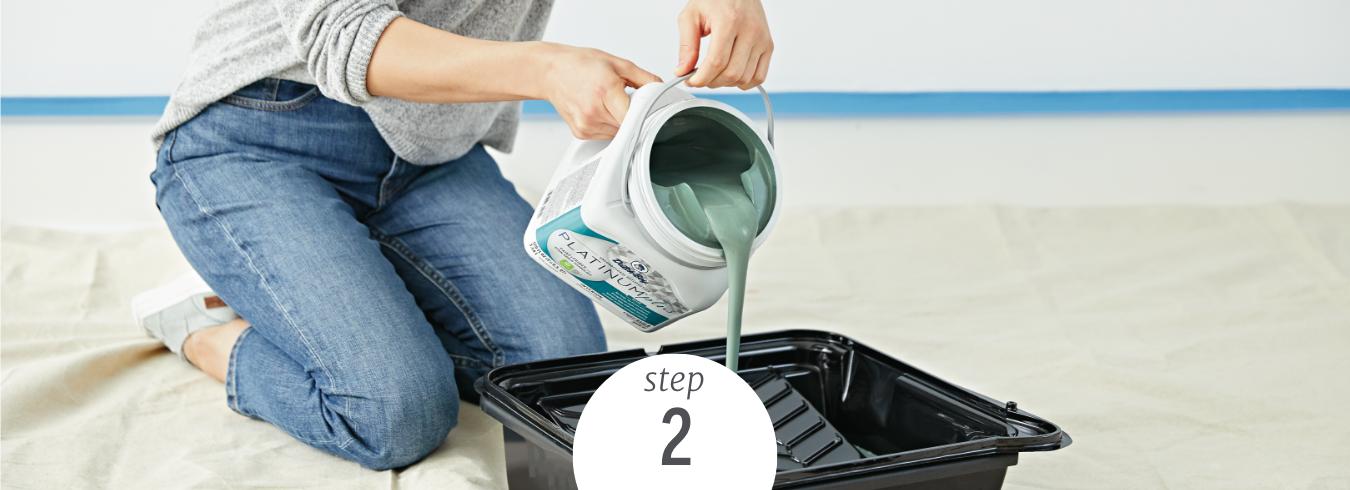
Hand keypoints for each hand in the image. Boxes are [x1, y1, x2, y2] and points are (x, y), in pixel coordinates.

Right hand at [539, 43, 662, 139]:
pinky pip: (607, 136)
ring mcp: (586, 125)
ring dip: (623, 123)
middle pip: (629, 126)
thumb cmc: (579, 64)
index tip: (652, 112)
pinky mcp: (581, 133)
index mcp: (605, 91)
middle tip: (633, 104)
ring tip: (613, 104)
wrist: (550, 72)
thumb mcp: (616, 63)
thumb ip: (643, 77)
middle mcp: (593, 111)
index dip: (647, 115)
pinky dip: (611, 126)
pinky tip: (602, 111)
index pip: (635, 116)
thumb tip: (660, 88)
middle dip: (636, 117)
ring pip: (619, 134)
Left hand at [675, 0, 772, 89]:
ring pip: (744, 79)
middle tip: (700, 77)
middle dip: (711, 82)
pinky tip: (731, 76)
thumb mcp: (691, 16)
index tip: (691, 81)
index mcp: (729, 21)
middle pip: (731, 73)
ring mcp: (762, 39)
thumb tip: (683, 70)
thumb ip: (687, 45)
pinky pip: (759, 76)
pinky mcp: (768, 46)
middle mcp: (750, 31)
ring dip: (726, 84)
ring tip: (714, 74)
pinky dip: (744, 83)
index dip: (701, 78)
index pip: (717, 62)